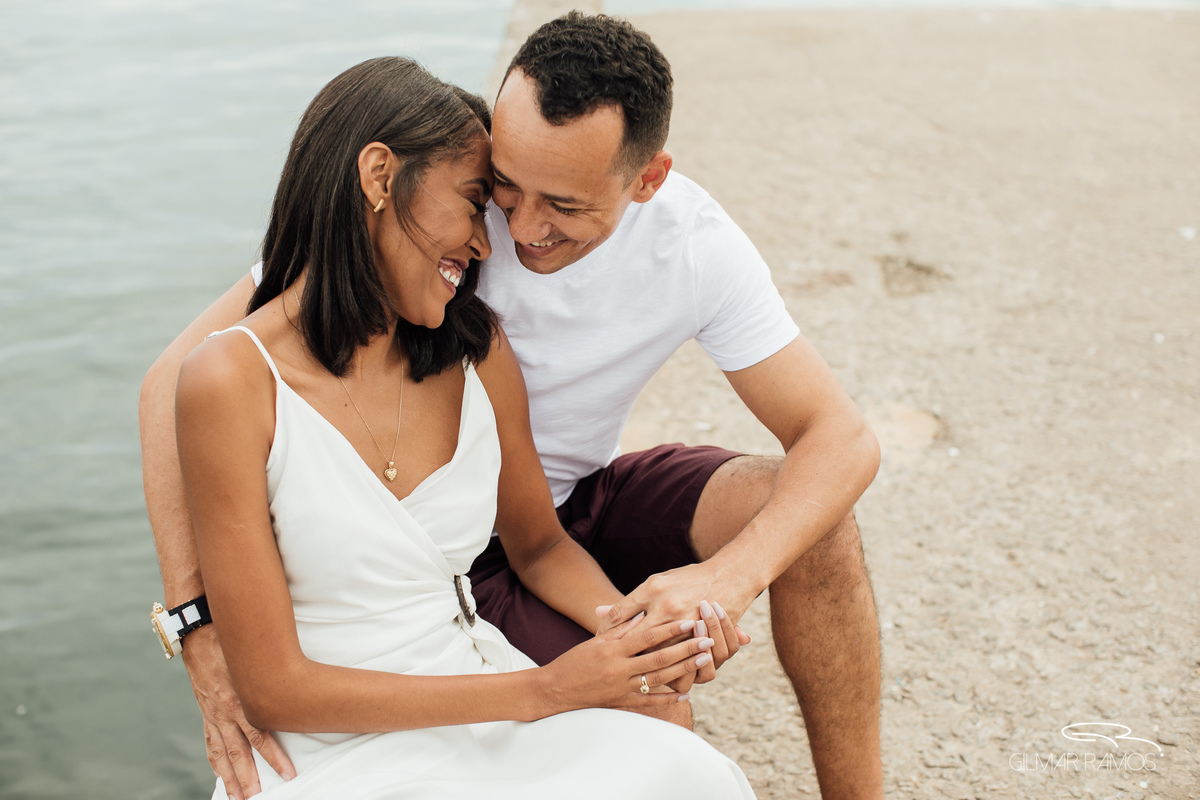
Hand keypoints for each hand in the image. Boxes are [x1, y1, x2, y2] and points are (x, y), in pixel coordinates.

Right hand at [181, 625, 294, 798]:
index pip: (260, 737)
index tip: (287, 774)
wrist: (198, 634)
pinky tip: (219, 775)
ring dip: (230, 778)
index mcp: (239, 701)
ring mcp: (213, 714)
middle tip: (258, 798)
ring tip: (237, 797)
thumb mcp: (254, 658)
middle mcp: (224, 712)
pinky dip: (215, 761)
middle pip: (239, 753)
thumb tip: (300, 686)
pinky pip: (210, 742)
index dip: (274, 757)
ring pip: (222, 753)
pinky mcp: (206, 712)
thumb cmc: (231, 641)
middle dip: (249, 778)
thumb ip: (271, 676)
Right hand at [535, 614, 713, 715]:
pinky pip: (649, 701)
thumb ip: (620, 629)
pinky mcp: (621, 703)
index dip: (670, 629)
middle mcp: (619, 669)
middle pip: (659, 657)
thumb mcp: (596, 641)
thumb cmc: (574, 661)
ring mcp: (621, 688)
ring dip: (683, 669)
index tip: (690, 620)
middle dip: (685, 648)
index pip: (647, 636)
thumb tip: (643, 615)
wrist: (554, 691)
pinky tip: (685, 693)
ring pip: (659, 678)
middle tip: (707, 640)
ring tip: (703, 659)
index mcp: (612, 649)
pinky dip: (668, 698)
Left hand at [596, 564, 753, 684]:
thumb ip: (629, 601)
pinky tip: (664, 682)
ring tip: (633, 680)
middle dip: (619, 655)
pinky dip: (674, 677)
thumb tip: (596, 612)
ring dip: (646, 671)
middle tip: (606, 669)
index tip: (597, 643)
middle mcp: (667, 606)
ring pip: (658, 657)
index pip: (617, 616)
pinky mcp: (702, 638)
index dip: (603, 631)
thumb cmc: (688, 578)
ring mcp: (687, 622)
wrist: (731, 575)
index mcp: (653, 589)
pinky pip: (684, 663)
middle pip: (635, 640)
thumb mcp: (657, 583)